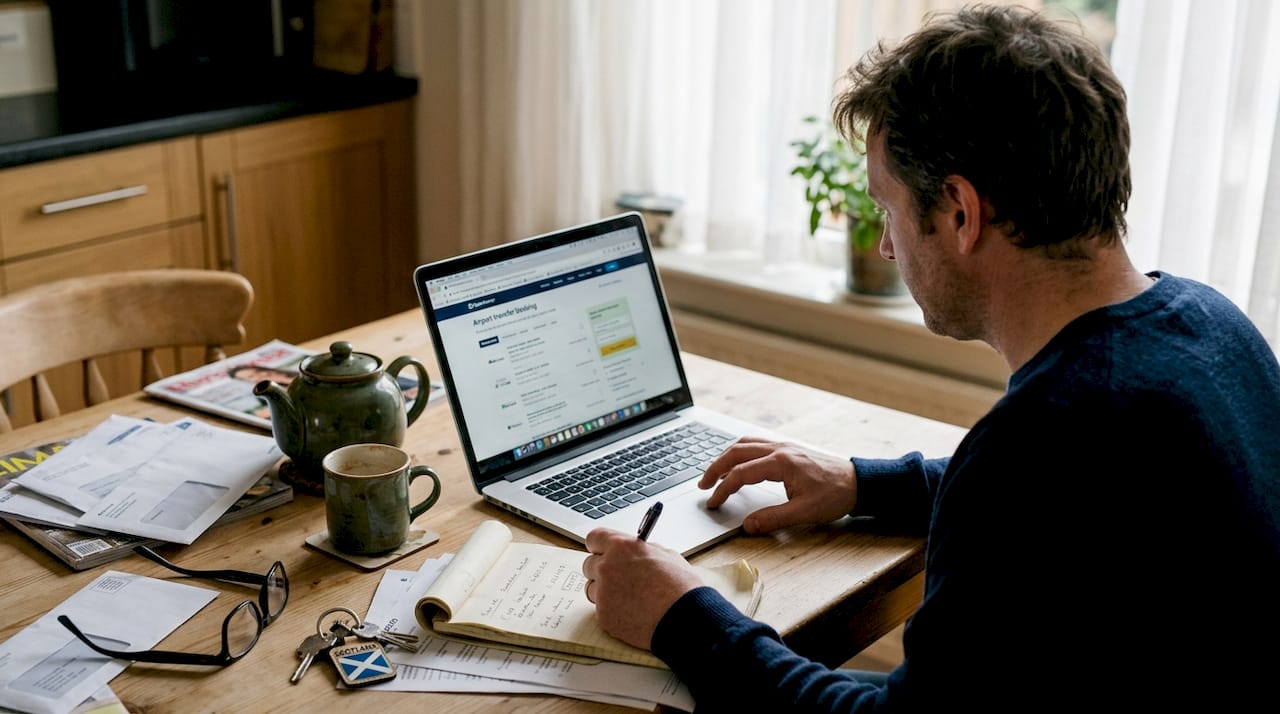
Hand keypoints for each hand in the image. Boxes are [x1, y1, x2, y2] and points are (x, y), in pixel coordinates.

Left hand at [582, 528, 703, 649]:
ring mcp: (603, 593)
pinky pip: (602, 610)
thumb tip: (636, 552)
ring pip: (592, 589)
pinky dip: (613, 612)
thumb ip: (643, 551)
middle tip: (618, 578)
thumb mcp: (666, 555)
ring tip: (629, 599)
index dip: (599, 546)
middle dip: (601, 571)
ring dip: (605, 592)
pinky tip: (633, 614)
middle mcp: (607, 567)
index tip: (602, 551)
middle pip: (589, 565)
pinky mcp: (604, 615)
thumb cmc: (680, 586)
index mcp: (621, 547)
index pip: (594, 538)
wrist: (685, 618)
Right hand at [699, 436, 856, 532]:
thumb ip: (773, 519)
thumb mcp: (804, 512)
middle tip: (703, 485)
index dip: (723, 489)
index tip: (713, 503)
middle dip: (715, 468)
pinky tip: (738, 463)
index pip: (741, 473)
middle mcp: (780, 449)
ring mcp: (784, 446)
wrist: (858, 482)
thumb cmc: (835, 495)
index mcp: (781, 462)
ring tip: (714, 473)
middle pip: (736, 452)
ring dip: (726, 457)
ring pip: (745, 444)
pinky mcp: (788, 449)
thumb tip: (748, 525)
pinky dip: (740, 452)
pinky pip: (756, 444)